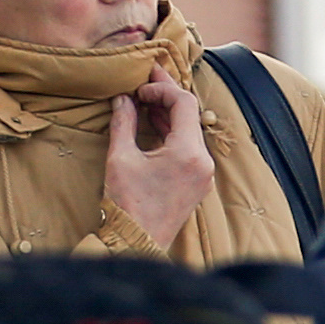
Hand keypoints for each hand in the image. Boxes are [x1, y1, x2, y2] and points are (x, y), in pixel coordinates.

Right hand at [106, 78, 217, 247]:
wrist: (136, 243)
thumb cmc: (128, 205)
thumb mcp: (121, 158)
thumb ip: (124, 122)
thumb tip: (122, 99)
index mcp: (188, 153)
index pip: (184, 103)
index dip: (162, 88)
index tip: (140, 88)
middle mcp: (203, 162)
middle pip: (190, 115)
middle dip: (167, 96)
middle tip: (147, 80)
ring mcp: (203, 174)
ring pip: (190, 131)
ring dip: (169, 114)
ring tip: (145, 101)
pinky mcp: (197, 184)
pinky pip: (190, 148)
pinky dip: (173, 133)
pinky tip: (154, 124)